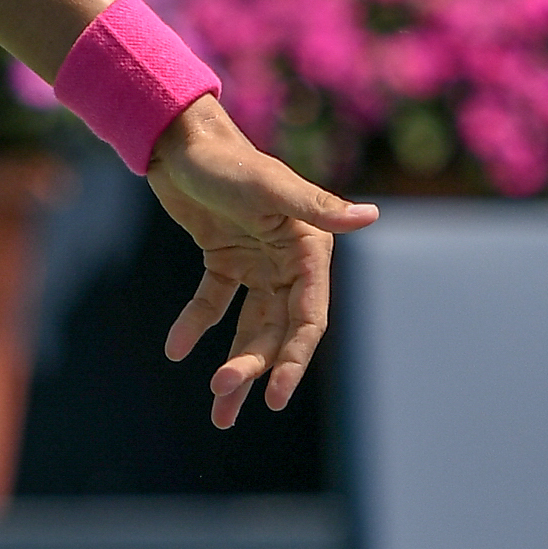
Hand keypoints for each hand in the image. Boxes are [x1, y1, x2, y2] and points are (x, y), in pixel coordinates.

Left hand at [146, 100, 375, 429]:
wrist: (178, 140)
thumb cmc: (228, 161)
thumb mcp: (270, 186)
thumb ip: (318, 206)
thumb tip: (371, 216)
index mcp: (310, 248)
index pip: (308, 318)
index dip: (295, 359)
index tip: (275, 397)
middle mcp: (289, 261)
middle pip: (278, 330)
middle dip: (254, 366)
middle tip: (224, 397)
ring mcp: (256, 263)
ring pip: (250, 327)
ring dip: (235, 363)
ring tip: (218, 408)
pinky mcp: (224, 261)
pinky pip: (213, 304)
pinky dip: (195, 326)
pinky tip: (176, 349)